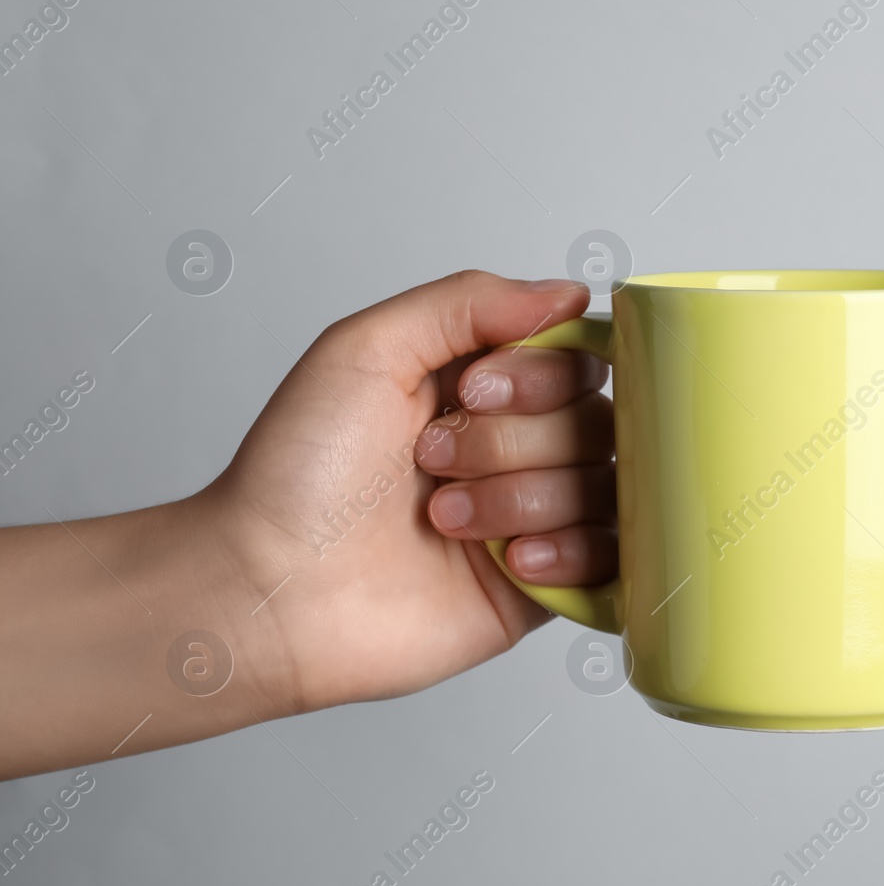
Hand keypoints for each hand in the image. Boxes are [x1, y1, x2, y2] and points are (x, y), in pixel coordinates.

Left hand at [208, 269, 616, 713]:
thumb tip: (573, 295)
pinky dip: (566, 550)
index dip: (539, 374)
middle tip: (431, 462)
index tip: (472, 391)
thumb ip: (469, 301)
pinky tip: (505, 559)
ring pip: (600, 486)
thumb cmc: (297, 477)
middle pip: (595, 421)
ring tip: (444, 520)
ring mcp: (532, 520)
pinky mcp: (542, 588)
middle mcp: (514, 450)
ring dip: (518, 498)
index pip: (575, 359)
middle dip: (510, 441)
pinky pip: (611, 557)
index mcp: (481, 390)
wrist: (271, 590)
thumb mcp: (366, 347)